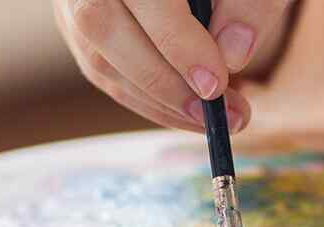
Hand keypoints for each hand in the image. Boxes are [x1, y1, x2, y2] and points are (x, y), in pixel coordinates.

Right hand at [54, 0, 296, 133]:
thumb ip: (250, 5)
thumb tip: (233, 55)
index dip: (177, 42)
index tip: (215, 83)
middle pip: (104, 27)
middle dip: (164, 81)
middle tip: (217, 112)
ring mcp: (73, 3)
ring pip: (100, 60)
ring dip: (159, 101)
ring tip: (214, 119)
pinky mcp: (77, 31)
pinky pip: (104, 74)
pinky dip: (148, 101)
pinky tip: (188, 114)